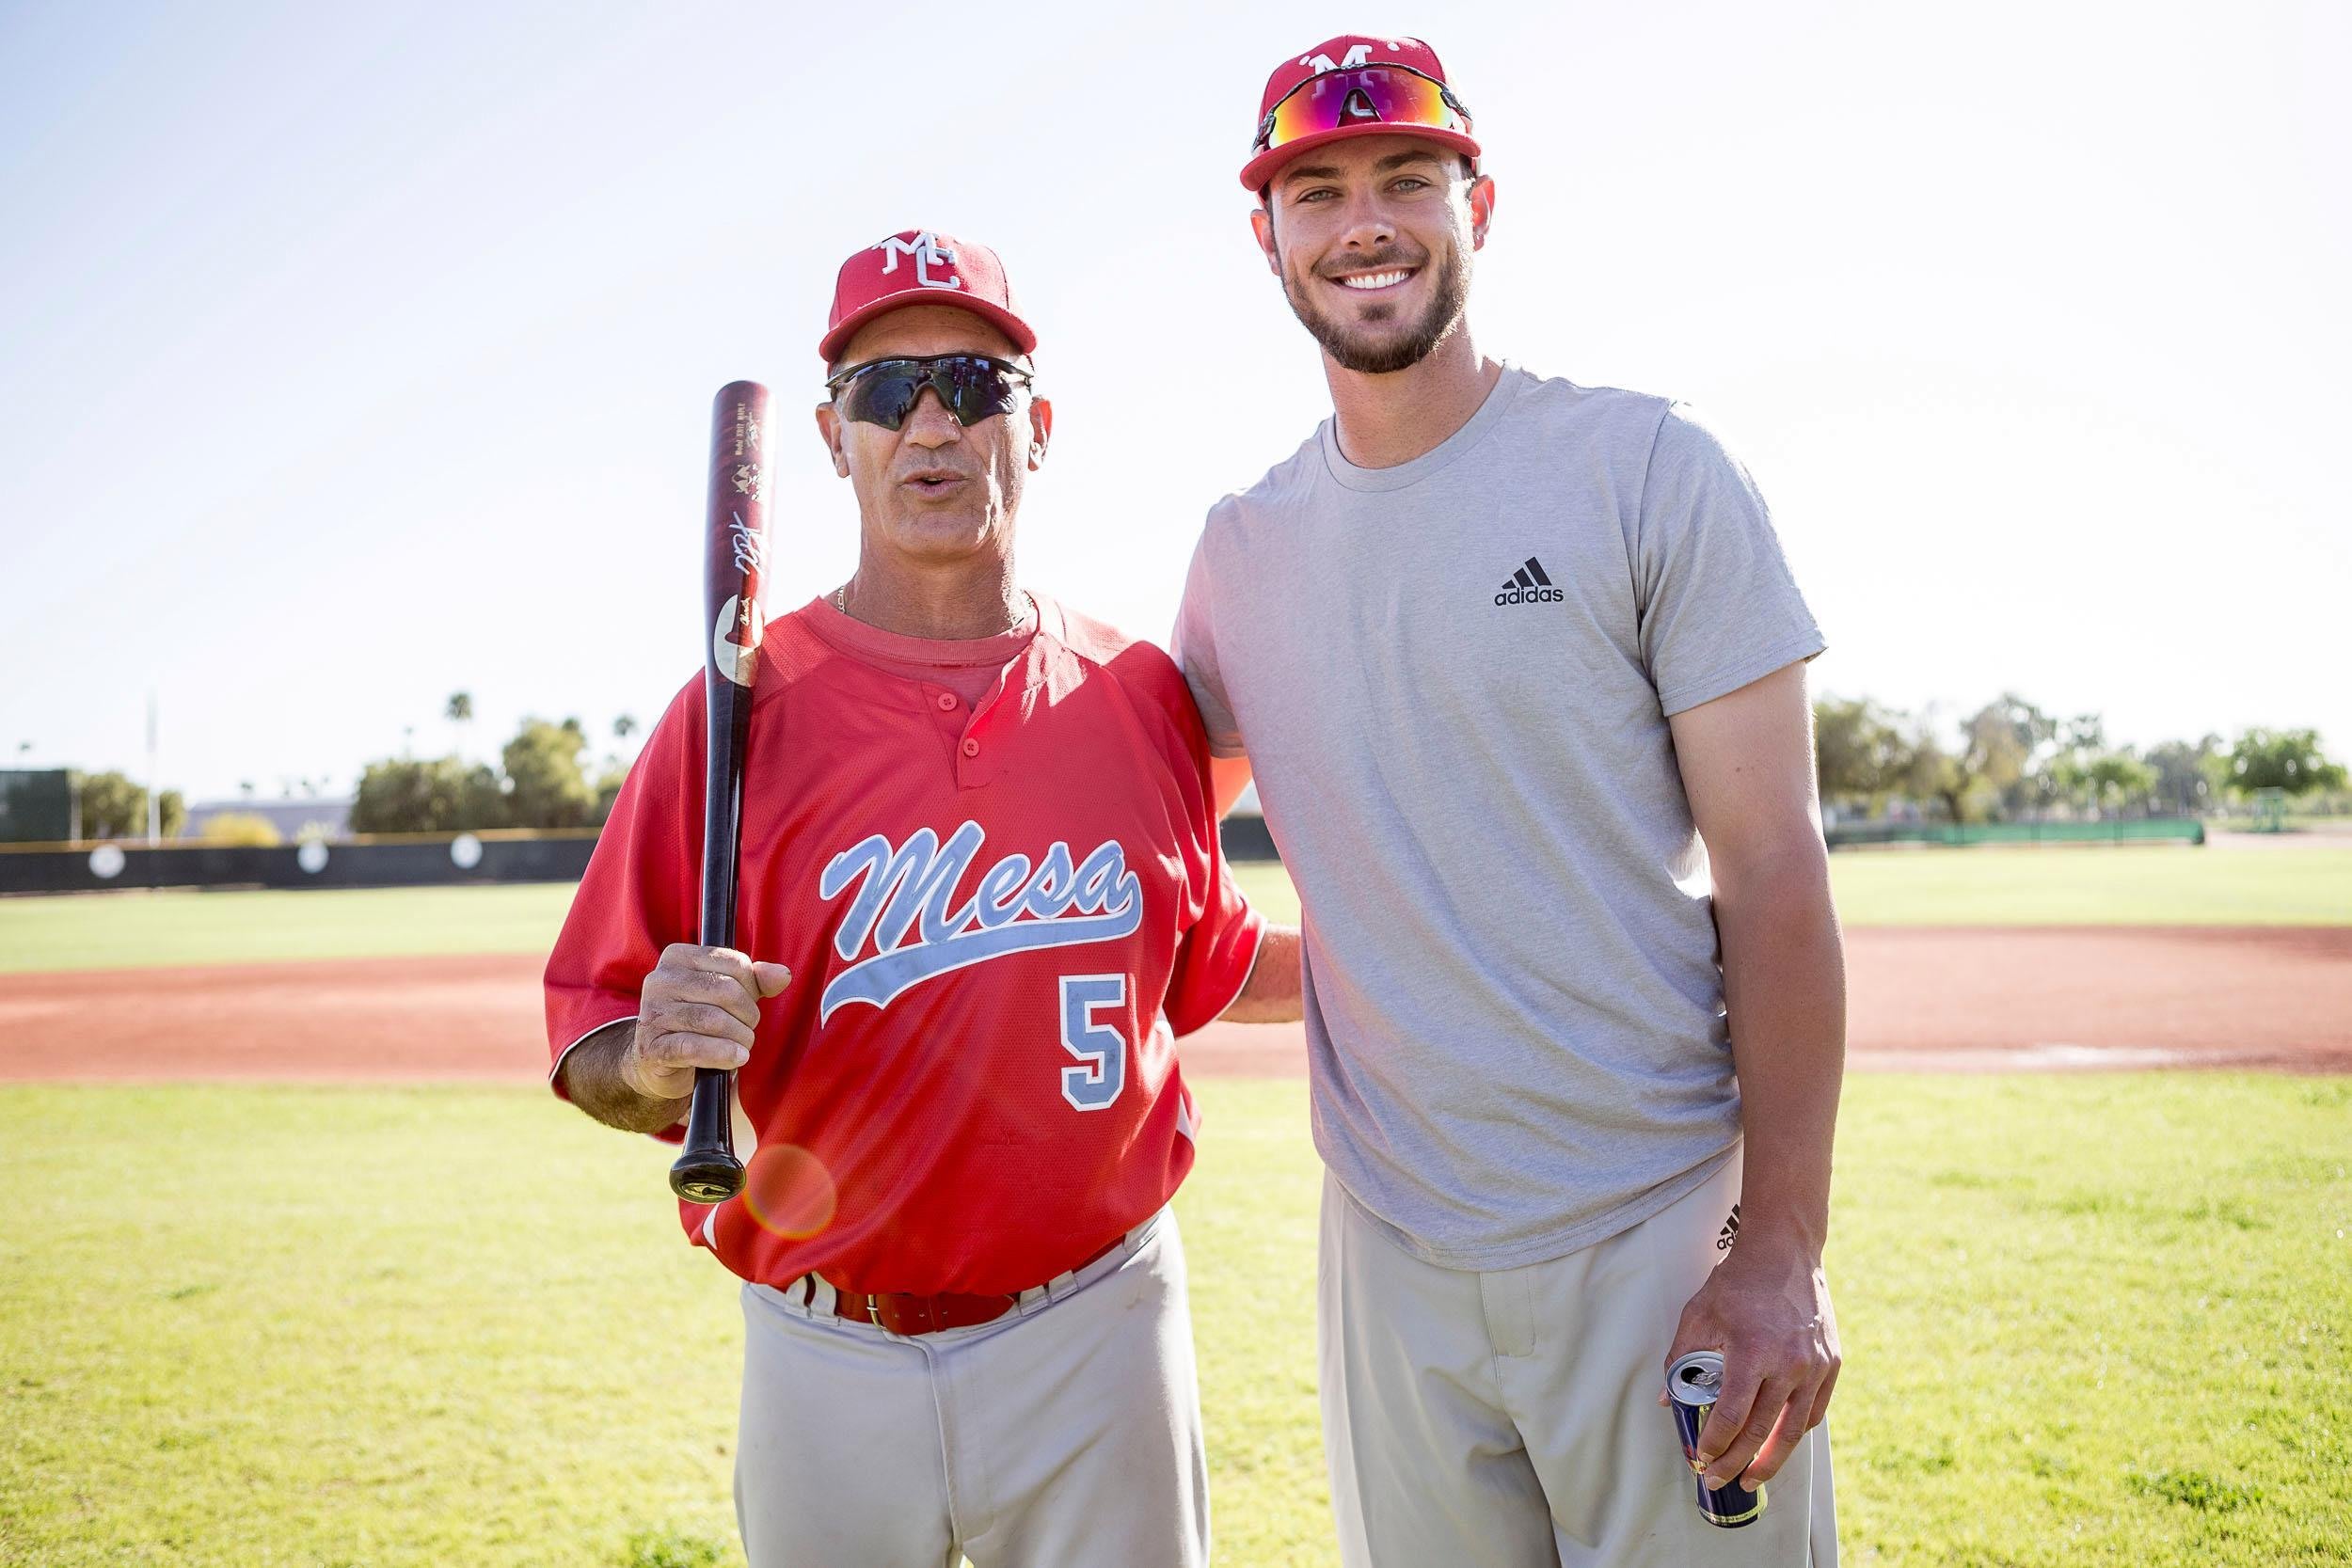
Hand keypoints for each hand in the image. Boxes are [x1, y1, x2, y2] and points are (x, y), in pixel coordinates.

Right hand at [625, 944, 790, 1101]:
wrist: (659, 1062)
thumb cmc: (699, 1021)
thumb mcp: (728, 995)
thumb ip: (757, 981)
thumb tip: (782, 975)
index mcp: (678, 957)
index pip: (734, 963)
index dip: (752, 988)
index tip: (748, 1004)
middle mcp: (659, 979)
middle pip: (726, 990)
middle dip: (748, 1014)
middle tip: (747, 1029)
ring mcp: (652, 1013)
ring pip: (713, 1019)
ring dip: (739, 1037)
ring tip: (743, 1046)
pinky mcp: (651, 1047)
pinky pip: (694, 1047)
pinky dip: (723, 1054)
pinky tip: (736, 1058)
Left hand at [1663, 1238, 1840, 1489]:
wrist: (1784, 1252)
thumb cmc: (1736, 1283)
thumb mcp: (1698, 1315)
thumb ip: (1681, 1360)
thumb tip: (1667, 1399)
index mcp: (1752, 1353)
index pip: (1733, 1417)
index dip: (1715, 1444)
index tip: (1700, 1458)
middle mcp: (1789, 1364)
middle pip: (1762, 1432)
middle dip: (1737, 1463)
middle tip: (1718, 1481)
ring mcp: (1815, 1366)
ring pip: (1793, 1430)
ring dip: (1771, 1460)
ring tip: (1752, 1479)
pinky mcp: (1832, 1364)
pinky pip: (1814, 1411)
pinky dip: (1795, 1432)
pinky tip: (1778, 1444)